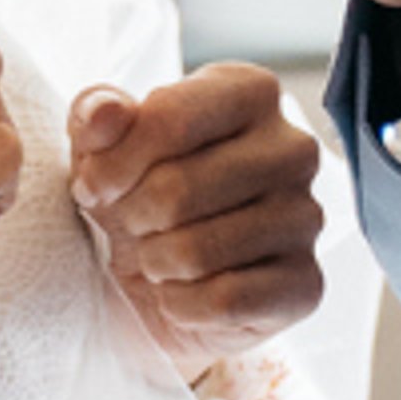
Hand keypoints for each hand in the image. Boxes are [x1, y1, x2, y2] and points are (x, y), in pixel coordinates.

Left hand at [70, 65, 327, 369]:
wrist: (152, 283)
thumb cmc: (134, 197)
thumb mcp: (100, 146)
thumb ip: (96, 114)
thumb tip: (105, 111)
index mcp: (250, 93)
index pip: (171, 119)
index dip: (112, 163)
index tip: (93, 186)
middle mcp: (293, 148)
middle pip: (178, 190)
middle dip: (132, 219)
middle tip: (132, 226)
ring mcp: (307, 217)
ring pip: (197, 251)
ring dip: (155, 264)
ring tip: (159, 257)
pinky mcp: (306, 283)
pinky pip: (225, 300)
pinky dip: (183, 306)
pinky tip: (183, 292)